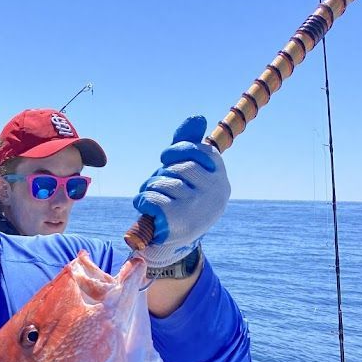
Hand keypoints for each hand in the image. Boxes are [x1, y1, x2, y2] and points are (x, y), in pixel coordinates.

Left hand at [132, 116, 229, 267]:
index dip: (177, 151)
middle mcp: (214, 191)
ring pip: (161, 182)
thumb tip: (197, 117)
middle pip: (177, 167)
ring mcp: (197, 206)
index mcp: (219, 177)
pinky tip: (146, 209)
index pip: (198, 150)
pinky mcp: (177, 220)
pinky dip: (142, 201)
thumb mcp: (188, 174)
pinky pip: (150, 197)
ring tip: (154, 201)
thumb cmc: (180, 202)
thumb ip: (190, 145)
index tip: (166, 159)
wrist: (172, 244)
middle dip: (160, 174)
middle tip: (159, 187)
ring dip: (149, 189)